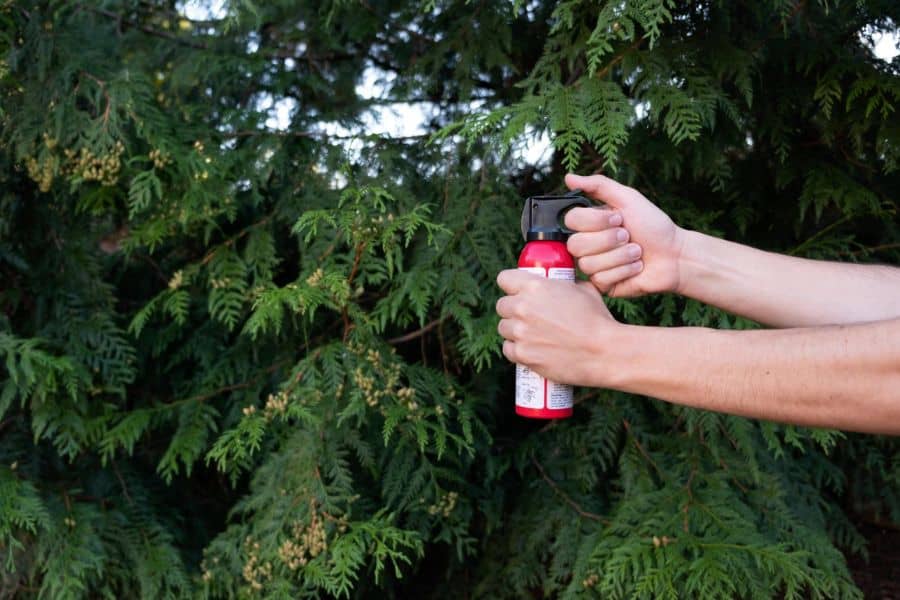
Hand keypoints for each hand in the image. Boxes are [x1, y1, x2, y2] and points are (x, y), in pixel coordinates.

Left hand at [495, 269, 619, 386]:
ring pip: (504, 328)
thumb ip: (565, 284)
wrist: (604, 352)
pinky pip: (508, 349)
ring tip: (530, 334)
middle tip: (527, 316)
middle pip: (502, 305)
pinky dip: (516, 350)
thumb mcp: (584, 289)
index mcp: (535, 287)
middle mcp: (523, 307)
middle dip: (512, 310)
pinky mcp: (523, 354)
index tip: (517, 291)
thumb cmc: (598, 320)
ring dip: (514, 330)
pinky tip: (529, 349)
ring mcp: (520, 332)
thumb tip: (561, 283)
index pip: (505, 279)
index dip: (511, 285)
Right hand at [564, 173, 687, 296]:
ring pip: (588, 263)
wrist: (674, 255)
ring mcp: (593, 266)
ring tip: (636, 253)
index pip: (571, 220)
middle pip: (576, 244)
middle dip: (609, 240)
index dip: (595, 221)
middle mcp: (587, 244)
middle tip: (628, 236)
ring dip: (620, 256)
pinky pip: (601, 279)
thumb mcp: (628, 198)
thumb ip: (598, 185)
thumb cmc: (653, 226)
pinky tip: (636, 267)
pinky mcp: (602, 285)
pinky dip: (624, 270)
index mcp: (589, 223)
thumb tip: (568, 178)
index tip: (618, 218)